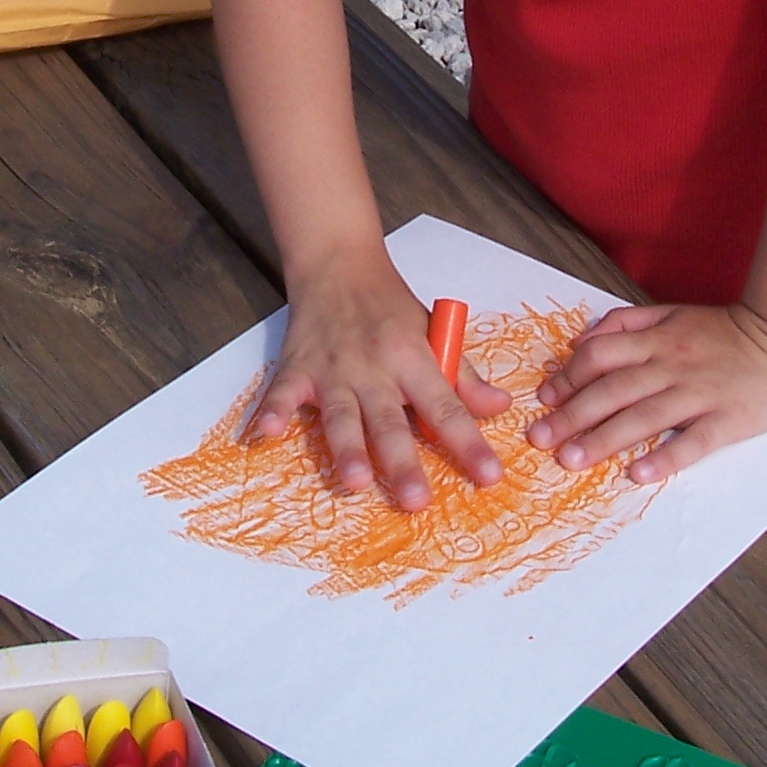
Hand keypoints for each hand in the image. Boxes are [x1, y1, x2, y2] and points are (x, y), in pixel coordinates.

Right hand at [250, 248, 510, 509]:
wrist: (340, 265)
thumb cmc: (391, 308)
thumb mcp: (435, 332)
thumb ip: (463, 376)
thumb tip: (500, 407)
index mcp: (413, 358)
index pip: (446, 406)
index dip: (469, 443)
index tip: (489, 476)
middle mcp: (373, 367)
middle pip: (390, 420)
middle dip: (402, 462)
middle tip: (417, 501)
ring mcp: (332, 369)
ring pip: (341, 414)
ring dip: (347, 448)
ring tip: (356, 482)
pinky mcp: (297, 366)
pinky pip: (283, 391)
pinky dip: (274, 409)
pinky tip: (267, 431)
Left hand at [526, 302, 766, 485]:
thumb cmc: (723, 332)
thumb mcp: (670, 313)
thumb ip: (626, 323)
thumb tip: (582, 341)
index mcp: (655, 339)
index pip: (599, 356)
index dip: (568, 377)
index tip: (544, 400)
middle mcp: (671, 365)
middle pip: (612, 390)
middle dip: (571, 416)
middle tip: (540, 439)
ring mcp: (699, 393)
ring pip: (643, 417)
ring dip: (604, 439)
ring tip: (572, 460)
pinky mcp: (727, 420)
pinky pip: (693, 442)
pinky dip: (664, 458)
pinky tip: (637, 474)